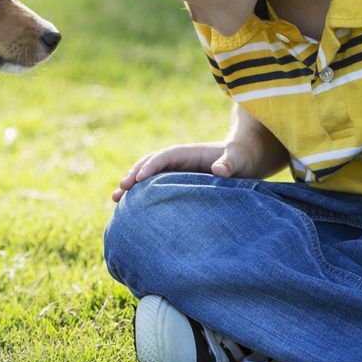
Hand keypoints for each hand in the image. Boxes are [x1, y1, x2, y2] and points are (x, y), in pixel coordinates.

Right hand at [112, 141, 257, 201]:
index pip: (165, 156)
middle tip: (119, 191)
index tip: (138, 179)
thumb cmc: (243, 158)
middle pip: (150, 164)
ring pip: (149, 176)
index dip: (151, 166)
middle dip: (133, 175)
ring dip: (132, 185)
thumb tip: (219, 170)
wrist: (246, 158)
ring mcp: (177, 171)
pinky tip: (132, 209)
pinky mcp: (178, 182)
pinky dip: (142, 195)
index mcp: (189, 153)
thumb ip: (229, 163)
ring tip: (115, 200)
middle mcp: (179, 160)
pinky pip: (156, 187)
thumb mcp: (238, 159)